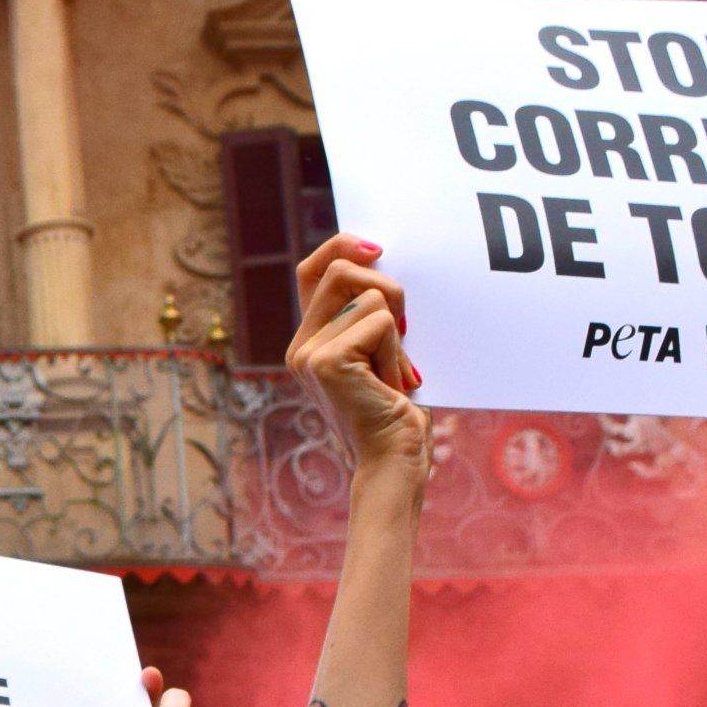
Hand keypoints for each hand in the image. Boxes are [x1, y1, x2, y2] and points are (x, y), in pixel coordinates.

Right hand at [289, 235, 427, 478]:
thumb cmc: (395, 411)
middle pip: (340, 270)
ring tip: (393, 374)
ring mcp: (308, 353)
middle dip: (388, 289)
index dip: (341, 246)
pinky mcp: (327, 361)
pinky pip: (381, 320)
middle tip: (405, 333)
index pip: (312, 270)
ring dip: (398, 333)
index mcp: (309, 342)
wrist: (393, 459)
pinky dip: (398, 351)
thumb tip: (383, 264)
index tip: (378, 248)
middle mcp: (301, 346)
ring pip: (371, 297)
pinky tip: (392, 384)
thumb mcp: (381, 353)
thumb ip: (369, 316)